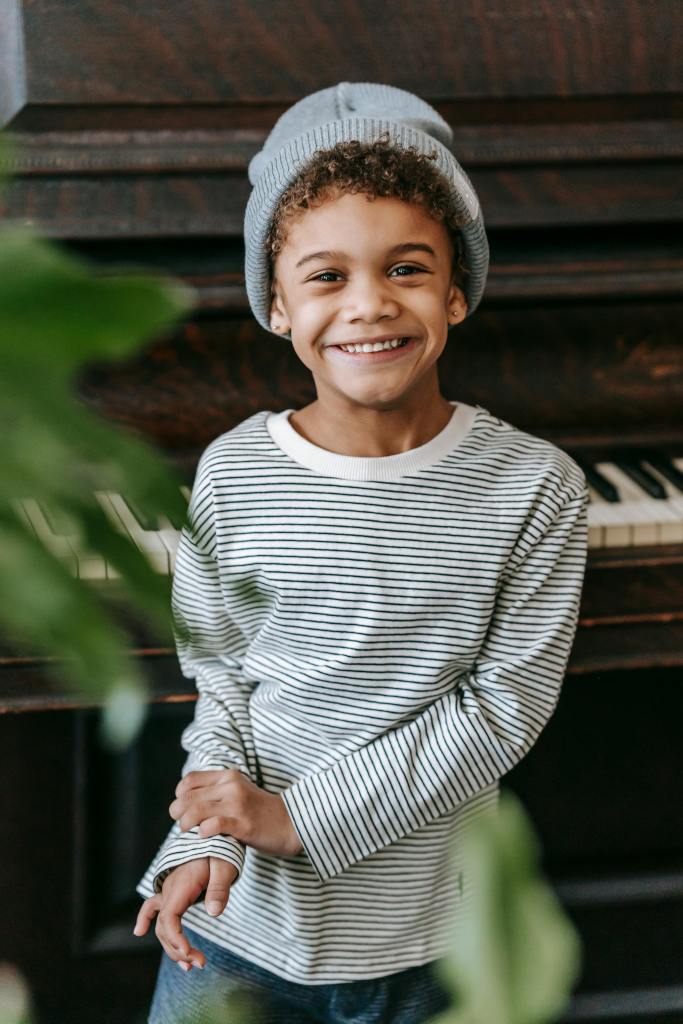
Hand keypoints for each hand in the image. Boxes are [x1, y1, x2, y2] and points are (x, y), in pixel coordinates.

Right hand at [133, 856, 237, 971]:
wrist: (213, 832)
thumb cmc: (220, 848)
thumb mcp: (225, 865)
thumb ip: (219, 888)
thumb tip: (214, 913)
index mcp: (182, 884)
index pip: (169, 917)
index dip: (176, 938)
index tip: (189, 953)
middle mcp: (170, 889)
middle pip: (165, 927)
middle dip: (179, 949)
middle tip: (200, 963)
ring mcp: (168, 889)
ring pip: (162, 923)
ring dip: (172, 945)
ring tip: (190, 965)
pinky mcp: (172, 890)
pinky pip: (153, 906)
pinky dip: (145, 918)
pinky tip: (138, 931)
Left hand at [169, 769, 303, 857]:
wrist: (290, 824)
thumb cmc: (259, 812)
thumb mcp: (237, 792)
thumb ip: (215, 791)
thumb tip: (184, 801)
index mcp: (228, 776)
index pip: (189, 780)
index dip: (179, 796)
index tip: (184, 809)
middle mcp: (231, 786)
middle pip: (187, 797)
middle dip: (178, 813)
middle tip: (184, 825)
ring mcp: (237, 804)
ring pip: (195, 811)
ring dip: (186, 825)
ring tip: (191, 833)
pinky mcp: (243, 824)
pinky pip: (213, 825)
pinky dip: (203, 832)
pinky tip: (205, 836)